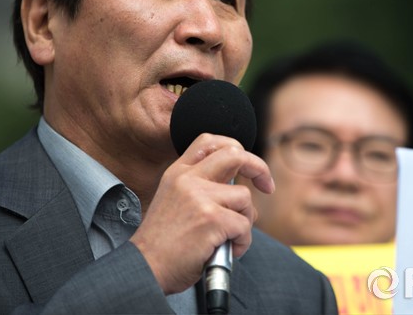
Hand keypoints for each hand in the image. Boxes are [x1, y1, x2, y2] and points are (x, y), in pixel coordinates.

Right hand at [129, 133, 274, 294]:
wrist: (145, 269)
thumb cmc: (162, 245)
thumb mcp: (173, 201)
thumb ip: (199, 187)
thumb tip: (236, 186)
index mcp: (177, 173)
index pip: (209, 142)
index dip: (235, 148)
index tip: (247, 166)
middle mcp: (188, 179)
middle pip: (235, 155)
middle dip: (260, 168)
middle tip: (267, 186)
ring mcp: (200, 197)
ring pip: (245, 198)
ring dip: (245, 221)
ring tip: (228, 238)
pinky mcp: (212, 219)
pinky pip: (245, 226)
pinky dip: (242, 242)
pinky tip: (226, 250)